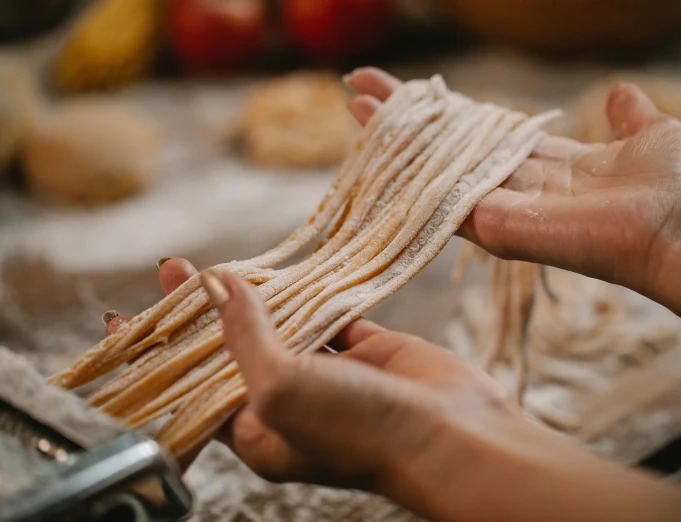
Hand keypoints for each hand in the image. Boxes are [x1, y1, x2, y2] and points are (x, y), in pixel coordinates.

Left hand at [117, 260, 680, 521]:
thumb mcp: (282, 389)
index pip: (193, 384)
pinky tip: (290, 268)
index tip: (128, 315)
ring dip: (255, 297)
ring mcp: (330, 374)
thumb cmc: (362, 432)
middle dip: (203, 312)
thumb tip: (222, 287)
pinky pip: (330, 313)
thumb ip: (246, 337)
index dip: (162, 350)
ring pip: (282, 326)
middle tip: (176, 271)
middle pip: (234, 349)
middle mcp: (290, 402)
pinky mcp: (367, 350)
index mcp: (258, 430)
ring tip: (222, 265)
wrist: (454, 437)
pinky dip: (312, 291)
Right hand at [346, 68, 680, 355]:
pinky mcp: (496, 227)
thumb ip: (629, 117)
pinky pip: (441, 203)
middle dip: (406, 121)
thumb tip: (620, 92)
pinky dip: (408, 177)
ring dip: (395, 142)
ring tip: (356, 109)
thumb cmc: (679, 190)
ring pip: (436, 173)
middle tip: (360, 92)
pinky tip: (374, 148)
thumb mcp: (654, 135)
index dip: (451, 111)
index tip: (417, 88)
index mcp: (550, 165)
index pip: (486, 134)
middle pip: (450, 151)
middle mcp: (518, 188)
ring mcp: (502, 210)